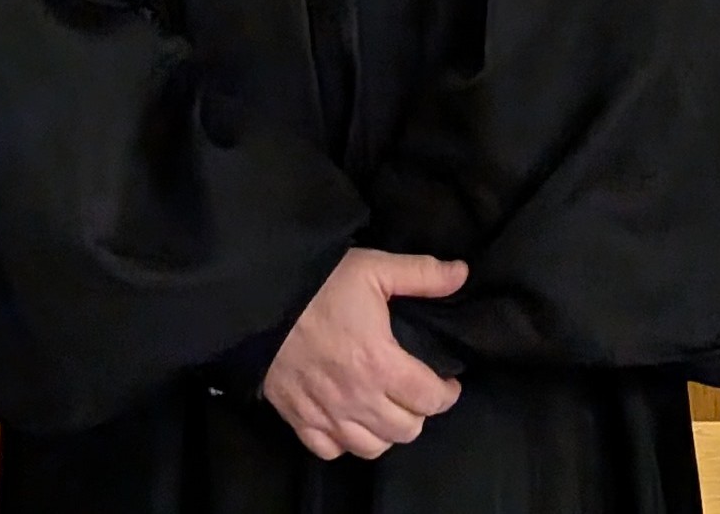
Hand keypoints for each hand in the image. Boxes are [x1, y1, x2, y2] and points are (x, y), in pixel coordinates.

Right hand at [260, 249, 467, 461]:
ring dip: (386, 432)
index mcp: (381, 364)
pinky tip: (348, 421)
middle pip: (407, 430)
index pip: (431, 400)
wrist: (259, 300)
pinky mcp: (299, 418)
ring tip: (386, 410)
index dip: (446, 394)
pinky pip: (331, 450)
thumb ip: (421, 274)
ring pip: (373, 447)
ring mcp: (327, 413)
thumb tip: (461, 273)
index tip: (446, 382)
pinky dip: (345, 442)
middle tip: (415, 393)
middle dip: (419, 413)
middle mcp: (358, 398)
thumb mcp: (373, 268)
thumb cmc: (318, 285)